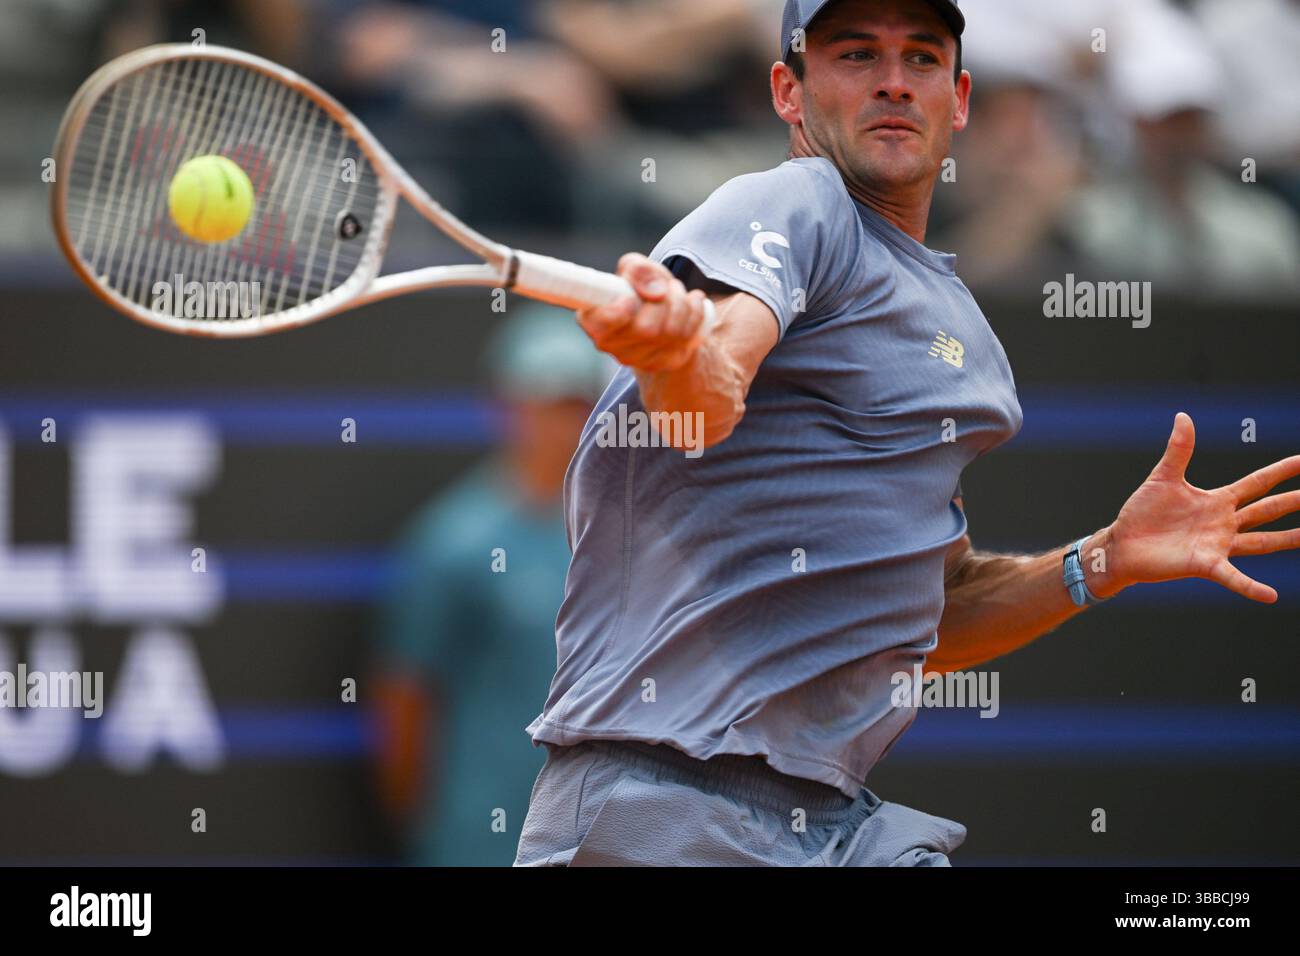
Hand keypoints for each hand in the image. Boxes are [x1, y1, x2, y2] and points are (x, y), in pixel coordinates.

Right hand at [575, 253, 709, 371]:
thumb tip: (656, 292)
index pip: (602, 324)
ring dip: (682, 304)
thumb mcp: (635, 267)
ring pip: (671, 333)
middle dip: (666, 300)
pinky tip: (693, 303)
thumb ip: (638, 269)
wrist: (661, 309)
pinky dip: (695, 314)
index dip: (619, 312)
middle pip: (646, 329)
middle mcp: (610, 345)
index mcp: (592, 320)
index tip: (631, 298)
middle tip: (668, 286)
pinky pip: (686, 339)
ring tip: (679, 291)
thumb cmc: (639, 288)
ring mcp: (636, 359)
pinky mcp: (663, 363)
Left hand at [1098, 412, 1299, 602]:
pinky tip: (1270, 596)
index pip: (1257, 482)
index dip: (1281, 471)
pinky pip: (1232, 576)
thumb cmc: (1142, 512)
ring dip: (1289, 540)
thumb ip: (1179, 450)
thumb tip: (1183, 416)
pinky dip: (1250, 586)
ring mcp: (1217, 545)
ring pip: (1263, 542)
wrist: (1122, 543)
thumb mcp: (1163, 478)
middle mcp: (1224, 523)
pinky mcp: (1204, 564)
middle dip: (1295, 502)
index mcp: (1217, 500)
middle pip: (1268, 510)